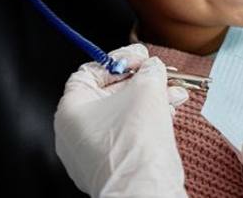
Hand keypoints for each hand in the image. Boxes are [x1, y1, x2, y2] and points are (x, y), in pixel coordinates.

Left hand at [54, 44, 188, 197]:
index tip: (139, 58)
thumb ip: (149, 71)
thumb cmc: (135, 144)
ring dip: (149, 101)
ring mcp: (90, 153)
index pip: (90, 72)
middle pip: (109, 93)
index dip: (118, 60)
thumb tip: (152, 67)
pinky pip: (126, 136)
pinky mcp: (109, 167)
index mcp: (70, 110)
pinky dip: (146, 123)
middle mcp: (73, 133)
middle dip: (141, 82)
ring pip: (121, 116)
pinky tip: (168, 114)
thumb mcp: (147, 89)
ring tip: (172, 94)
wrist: (144, 188)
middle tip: (158, 74)